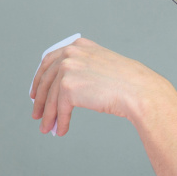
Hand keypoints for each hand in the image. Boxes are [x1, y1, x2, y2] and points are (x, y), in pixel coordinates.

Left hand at [30, 38, 171, 135]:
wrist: (141, 91)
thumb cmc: (128, 82)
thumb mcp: (102, 65)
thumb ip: (83, 68)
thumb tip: (63, 88)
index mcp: (78, 46)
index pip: (49, 61)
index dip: (40, 79)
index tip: (35, 92)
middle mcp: (70, 53)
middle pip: (46, 80)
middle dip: (40, 100)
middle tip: (37, 114)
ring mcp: (68, 69)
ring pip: (52, 97)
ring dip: (49, 115)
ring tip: (47, 128)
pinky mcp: (68, 87)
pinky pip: (60, 108)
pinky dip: (60, 121)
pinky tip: (61, 129)